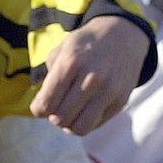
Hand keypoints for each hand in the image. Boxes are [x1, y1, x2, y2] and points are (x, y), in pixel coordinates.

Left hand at [30, 14, 148, 134]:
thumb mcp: (62, 49)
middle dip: (53, 117)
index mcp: (71, 63)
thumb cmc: (86, 44)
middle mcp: (91, 78)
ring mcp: (108, 91)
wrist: (123, 35)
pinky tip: (85, 109)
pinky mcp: (121, 100)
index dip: (39, 110)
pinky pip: (96, 124)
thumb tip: (44, 107)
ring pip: (80, 128)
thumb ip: (49, 77)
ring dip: (69, 125)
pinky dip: (86, 121)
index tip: (41, 106)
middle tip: (56, 108)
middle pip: (60, 118)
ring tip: (69, 113)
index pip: (46, 104)